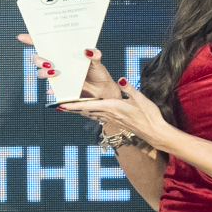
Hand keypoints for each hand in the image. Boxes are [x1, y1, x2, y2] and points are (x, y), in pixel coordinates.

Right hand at [15, 33, 120, 114]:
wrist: (102, 90)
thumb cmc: (97, 71)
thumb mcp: (97, 60)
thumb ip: (95, 55)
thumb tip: (88, 51)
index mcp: (62, 52)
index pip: (44, 44)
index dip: (31, 39)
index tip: (22, 37)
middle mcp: (57, 63)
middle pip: (37, 58)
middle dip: (38, 59)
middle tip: (48, 63)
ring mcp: (57, 76)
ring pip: (40, 73)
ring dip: (43, 73)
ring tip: (54, 73)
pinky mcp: (60, 88)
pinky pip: (51, 89)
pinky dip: (51, 90)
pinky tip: (54, 90)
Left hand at [55, 75, 171, 154]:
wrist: (154, 132)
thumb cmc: (149, 115)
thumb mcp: (140, 98)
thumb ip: (128, 88)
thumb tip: (120, 79)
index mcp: (112, 108)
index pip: (87, 106)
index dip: (73, 106)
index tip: (60, 106)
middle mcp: (108, 115)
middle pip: (85, 111)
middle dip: (71, 108)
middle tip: (57, 105)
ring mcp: (112, 120)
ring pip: (90, 114)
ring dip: (79, 111)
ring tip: (67, 108)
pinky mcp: (116, 121)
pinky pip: (97, 116)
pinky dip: (89, 113)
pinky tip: (87, 111)